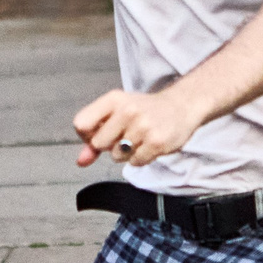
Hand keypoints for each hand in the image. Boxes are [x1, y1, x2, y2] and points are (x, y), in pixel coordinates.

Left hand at [72, 88, 203, 169]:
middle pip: (98, 144)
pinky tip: (149, 145)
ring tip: (140, 138)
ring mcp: (143, 127)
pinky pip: (135, 163)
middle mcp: (127, 110)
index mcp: (114, 99)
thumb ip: (94, 137)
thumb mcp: (117, 114)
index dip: (87, 135)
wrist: (181, 106)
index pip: (81, 124)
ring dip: (126, 153)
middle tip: (125, 135)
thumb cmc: (144, 111)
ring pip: (117, 156)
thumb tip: (80, 161)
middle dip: (109, 145)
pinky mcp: (156, 142)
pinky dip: (140, 158)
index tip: (100, 132)